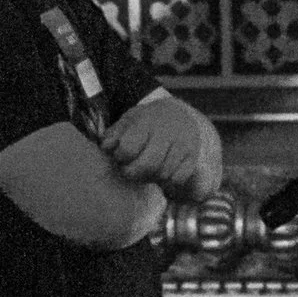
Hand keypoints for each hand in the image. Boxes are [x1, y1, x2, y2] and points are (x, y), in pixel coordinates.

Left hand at [103, 93, 222, 197]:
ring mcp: (182, 145)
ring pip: (163, 173)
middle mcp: (167, 133)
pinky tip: (160, 173)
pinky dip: (167, 181)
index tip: (120, 156)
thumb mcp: (129, 120)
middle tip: (129, 171)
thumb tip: (106, 147)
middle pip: (148, 164)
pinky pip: (178, 179)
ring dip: (150, 177)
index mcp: (147, 122)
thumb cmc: (148, 121)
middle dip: (134, 173)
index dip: (121, 156)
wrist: (179, 115)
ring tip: (145, 170)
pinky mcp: (192, 157)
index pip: (129, 148)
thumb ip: (114, 133)